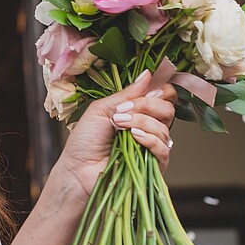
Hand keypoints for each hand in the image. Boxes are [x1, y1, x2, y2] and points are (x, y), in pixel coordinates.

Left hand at [53, 73, 176, 196]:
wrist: (77, 169)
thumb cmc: (85, 141)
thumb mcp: (102, 109)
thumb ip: (127, 94)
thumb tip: (147, 74)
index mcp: (137, 113)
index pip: (162, 97)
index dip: (159, 91)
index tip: (147, 89)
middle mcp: (148, 129)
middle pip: (167, 110)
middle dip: (147, 105)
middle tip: (123, 110)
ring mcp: (151, 147)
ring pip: (163, 128)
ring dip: (141, 122)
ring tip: (119, 125)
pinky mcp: (153, 166)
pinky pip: (164, 149)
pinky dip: (150, 139)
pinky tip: (134, 137)